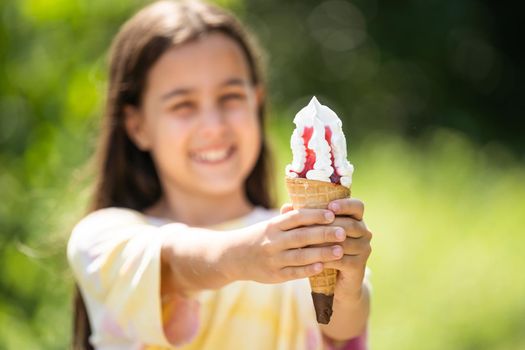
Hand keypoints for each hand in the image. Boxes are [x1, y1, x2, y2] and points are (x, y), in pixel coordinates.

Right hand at [228, 208, 347, 282]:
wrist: (232, 257)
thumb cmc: (258, 237)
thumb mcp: (269, 224)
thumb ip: (289, 217)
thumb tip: (310, 201)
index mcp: (273, 225)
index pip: (296, 217)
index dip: (315, 215)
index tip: (332, 214)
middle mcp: (273, 241)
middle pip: (301, 236)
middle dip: (324, 234)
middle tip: (343, 232)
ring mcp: (273, 259)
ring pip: (300, 255)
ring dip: (321, 253)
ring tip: (340, 250)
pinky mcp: (274, 275)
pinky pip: (293, 272)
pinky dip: (308, 270)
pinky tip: (322, 267)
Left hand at [281, 199, 371, 301]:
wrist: (335, 282)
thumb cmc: (323, 250)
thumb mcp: (315, 232)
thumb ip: (304, 218)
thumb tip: (285, 206)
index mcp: (356, 219)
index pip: (357, 206)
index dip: (345, 205)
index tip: (330, 206)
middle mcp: (364, 232)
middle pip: (350, 224)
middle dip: (329, 225)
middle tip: (310, 225)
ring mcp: (364, 249)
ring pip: (344, 243)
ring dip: (324, 242)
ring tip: (306, 242)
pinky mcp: (359, 266)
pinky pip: (341, 260)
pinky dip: (326, 258)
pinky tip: (312, 259)